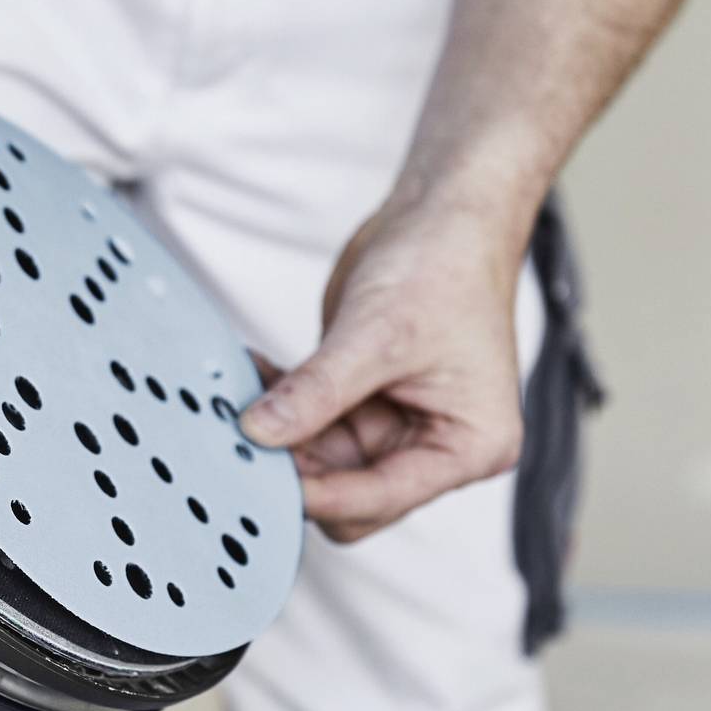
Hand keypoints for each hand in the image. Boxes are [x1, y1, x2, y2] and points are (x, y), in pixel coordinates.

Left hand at [239, 196, 528, 542]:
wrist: (444, 213)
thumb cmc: (444, 266)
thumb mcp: (377, 335)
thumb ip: (317, 391)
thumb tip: (258, 433)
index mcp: (470, 446)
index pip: (384, 497)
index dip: (323, 494)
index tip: (264, 479)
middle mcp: (437, 446)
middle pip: (352, 493)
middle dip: (300, 469)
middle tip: (242, 440)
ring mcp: (398, 425)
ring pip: (322, 462)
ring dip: (280, 433)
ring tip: (240, 395)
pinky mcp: (363, 401)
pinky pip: (311, 423)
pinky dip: (280, 405)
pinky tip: (252, 374)